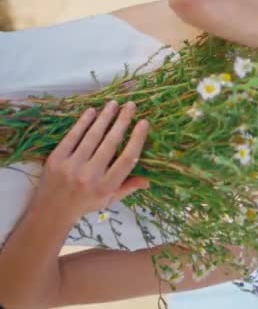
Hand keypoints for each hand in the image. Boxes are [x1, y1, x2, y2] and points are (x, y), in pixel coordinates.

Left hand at [33, 100, 149, 221]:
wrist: (51, 210)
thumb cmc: (85, 203)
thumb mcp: (109, 199)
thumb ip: (128, 187)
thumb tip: (148, 180)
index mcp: (106, 186)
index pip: (127, 159)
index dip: (136, 139)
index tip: (144, 123)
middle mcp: (90, 175)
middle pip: (110, 143)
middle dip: (122, 121)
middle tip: (131, 105)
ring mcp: (71, 166)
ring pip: (92, 136)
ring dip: (105, 117)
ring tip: (114, 103)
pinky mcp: (57, 158)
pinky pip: (73, 136)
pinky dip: (83, 122)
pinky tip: (92, 111)